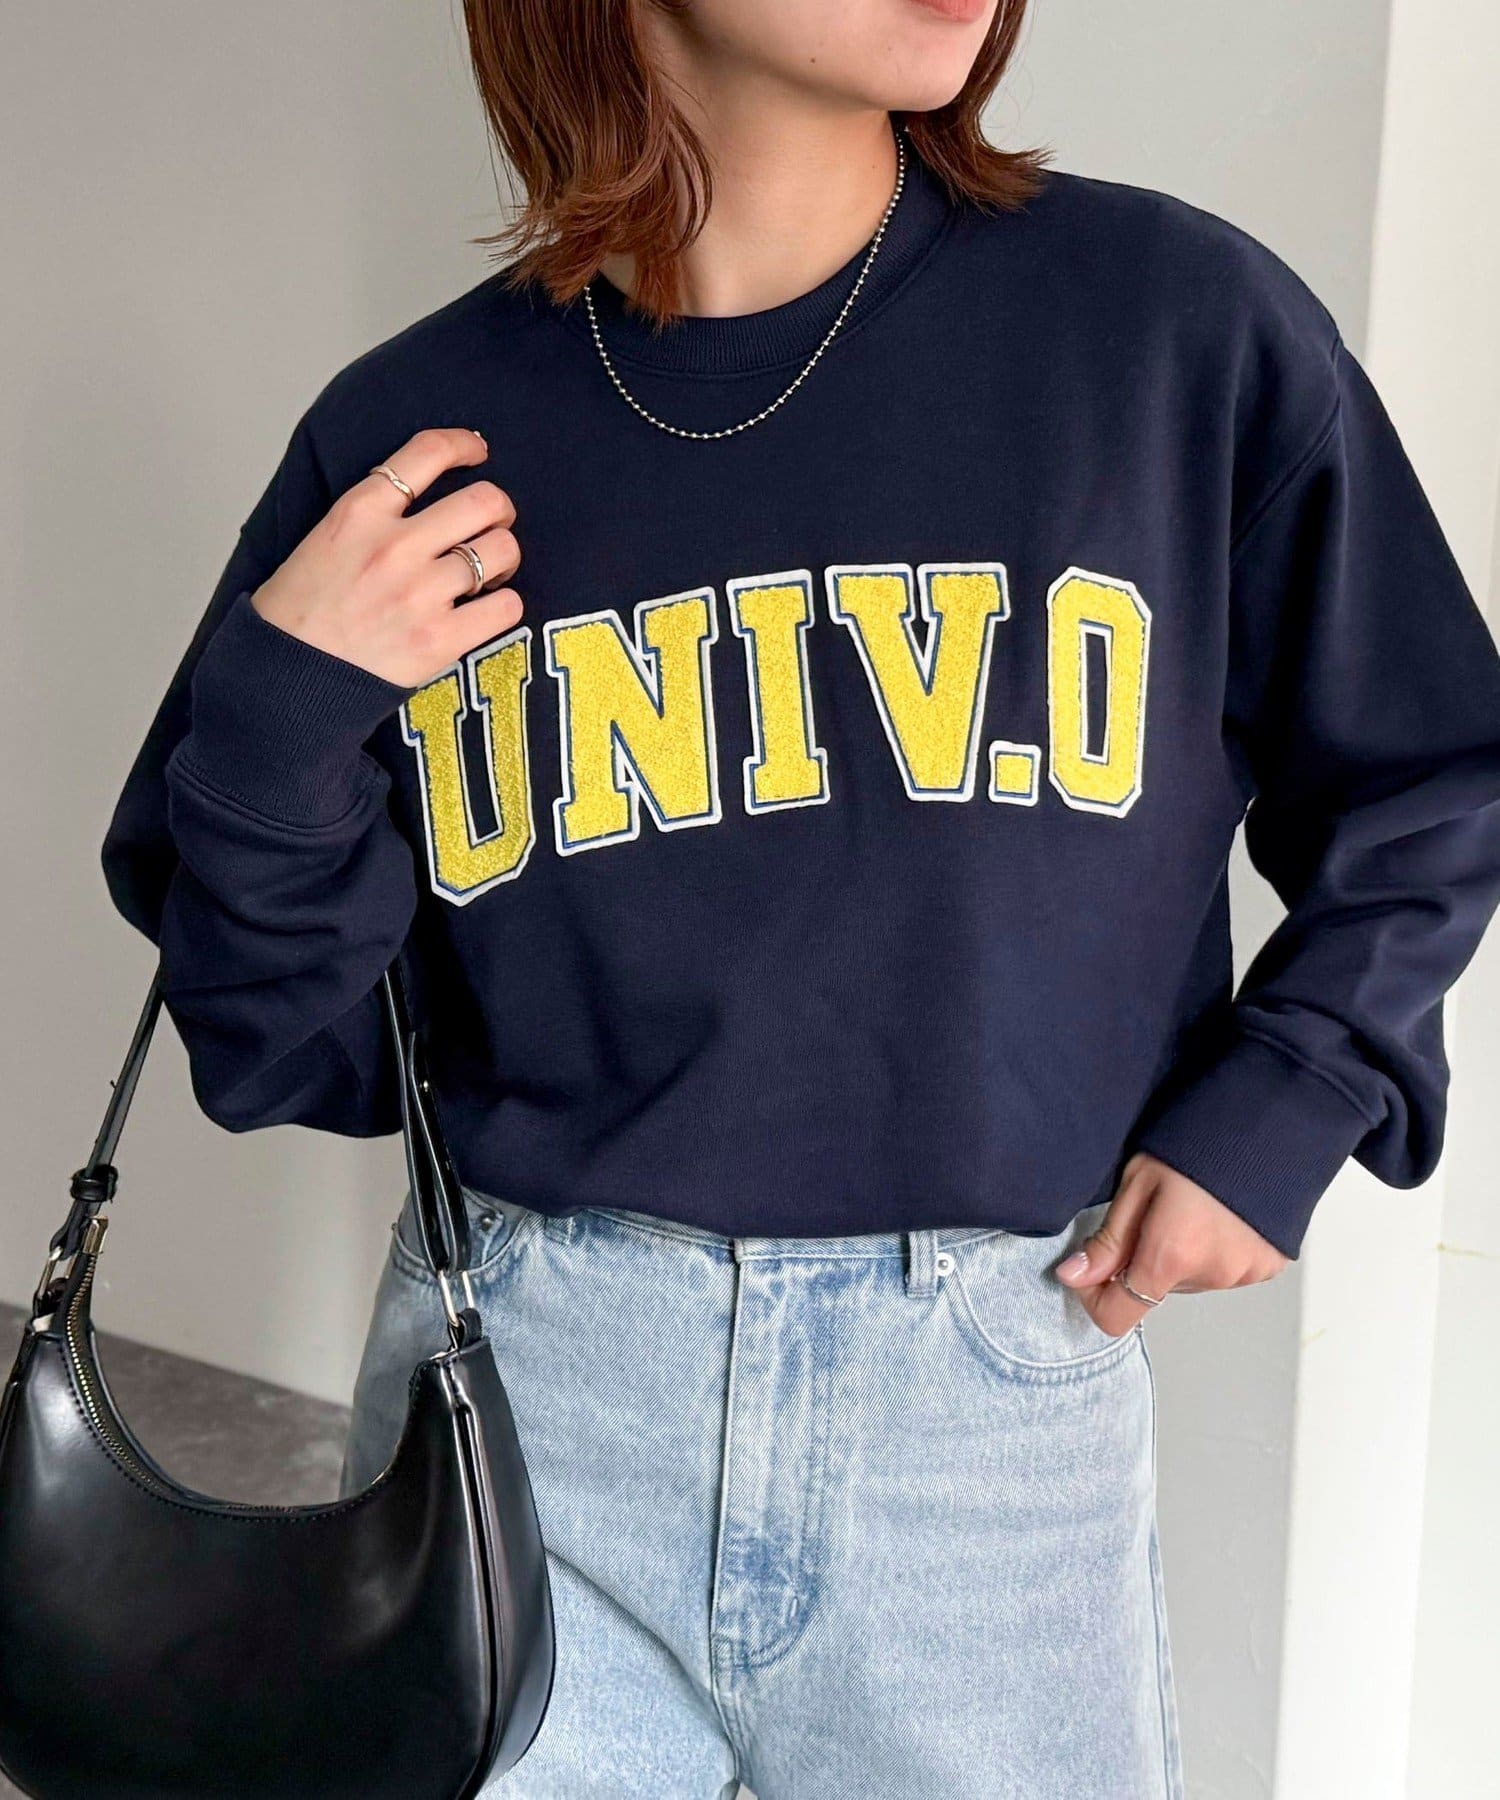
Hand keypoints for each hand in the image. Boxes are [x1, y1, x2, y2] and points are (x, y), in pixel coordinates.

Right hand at [251, 426, 523, 689]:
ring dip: (502, 560)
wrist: (286, 678)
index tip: (478, 451)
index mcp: (359, 511)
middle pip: (484, 501)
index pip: (428, 452)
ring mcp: (420, 593)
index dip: (464, 445)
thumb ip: (373, 512)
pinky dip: (504, 605)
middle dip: (500, 510)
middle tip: (493, 526)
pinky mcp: (440, 639)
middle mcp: (394, 546)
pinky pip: (507, 606)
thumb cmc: (300, 611)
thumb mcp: (323, 537)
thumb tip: (426, 499)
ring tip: (486, 576)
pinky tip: (485, 610)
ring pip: (501, 551)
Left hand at [1054, 1151, 1289, 1334]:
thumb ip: (1109, 1238)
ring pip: (1189, 1281)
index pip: (1117, 1316)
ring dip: (1180, 1256)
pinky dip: (1213, 1252)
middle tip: (1153, 1212)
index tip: (1092, 1267)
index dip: (1094, 1296)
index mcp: (1172, 1255)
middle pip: (1155, 1291)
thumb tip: (1074, 1276)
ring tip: (1192, 1208)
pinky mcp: (1268, 1266)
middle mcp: (1211, 1275)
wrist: (1268, 1123)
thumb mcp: (1138, 1182)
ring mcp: (1244, 1274)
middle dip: (1143, 1260)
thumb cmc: (1197, 1142)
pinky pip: (1224, 1272)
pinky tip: (1219, 1216)